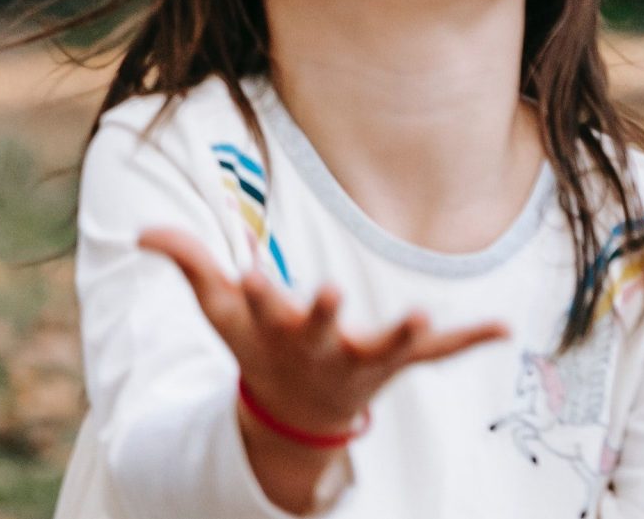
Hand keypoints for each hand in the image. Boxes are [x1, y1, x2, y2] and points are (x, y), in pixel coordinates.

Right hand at [139, 227, 506, 511]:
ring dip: (403, 335)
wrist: (299, 412)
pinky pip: (438, 355)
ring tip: (418, 317)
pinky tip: (503, 327)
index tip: (250, 273)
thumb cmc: (258, 346)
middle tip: (329, 293)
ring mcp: (362, 358)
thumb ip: (187, 264)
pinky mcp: (397, 362)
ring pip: (385, 349)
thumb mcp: (220, 309)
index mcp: (275, 330)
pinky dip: (468, 341)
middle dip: (324, 313)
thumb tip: (140, 231)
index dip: (257, 291)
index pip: (262, 307)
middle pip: (322, 330)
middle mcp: (319, 346)